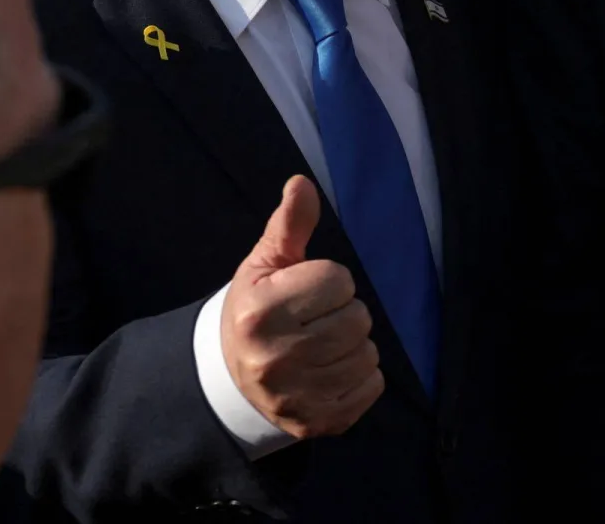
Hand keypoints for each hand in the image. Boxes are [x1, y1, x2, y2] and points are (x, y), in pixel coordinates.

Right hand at [221, 176, 382, 438]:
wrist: (231, 381)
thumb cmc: (256, 310)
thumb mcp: (264, 265)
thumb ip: (289, 224)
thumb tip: (302, 182)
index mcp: (261, 314)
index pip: (338, 280)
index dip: (328, 281)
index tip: (305, 292)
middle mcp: (277, 360)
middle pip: (359, 318)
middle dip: (343, 312)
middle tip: (315, 321)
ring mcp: (299, 397)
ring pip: (369, 352)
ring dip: (353, 344)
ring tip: (321, 346)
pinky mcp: (320, 422)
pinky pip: (373, 385)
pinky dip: (361, 376)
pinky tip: (330, 371)